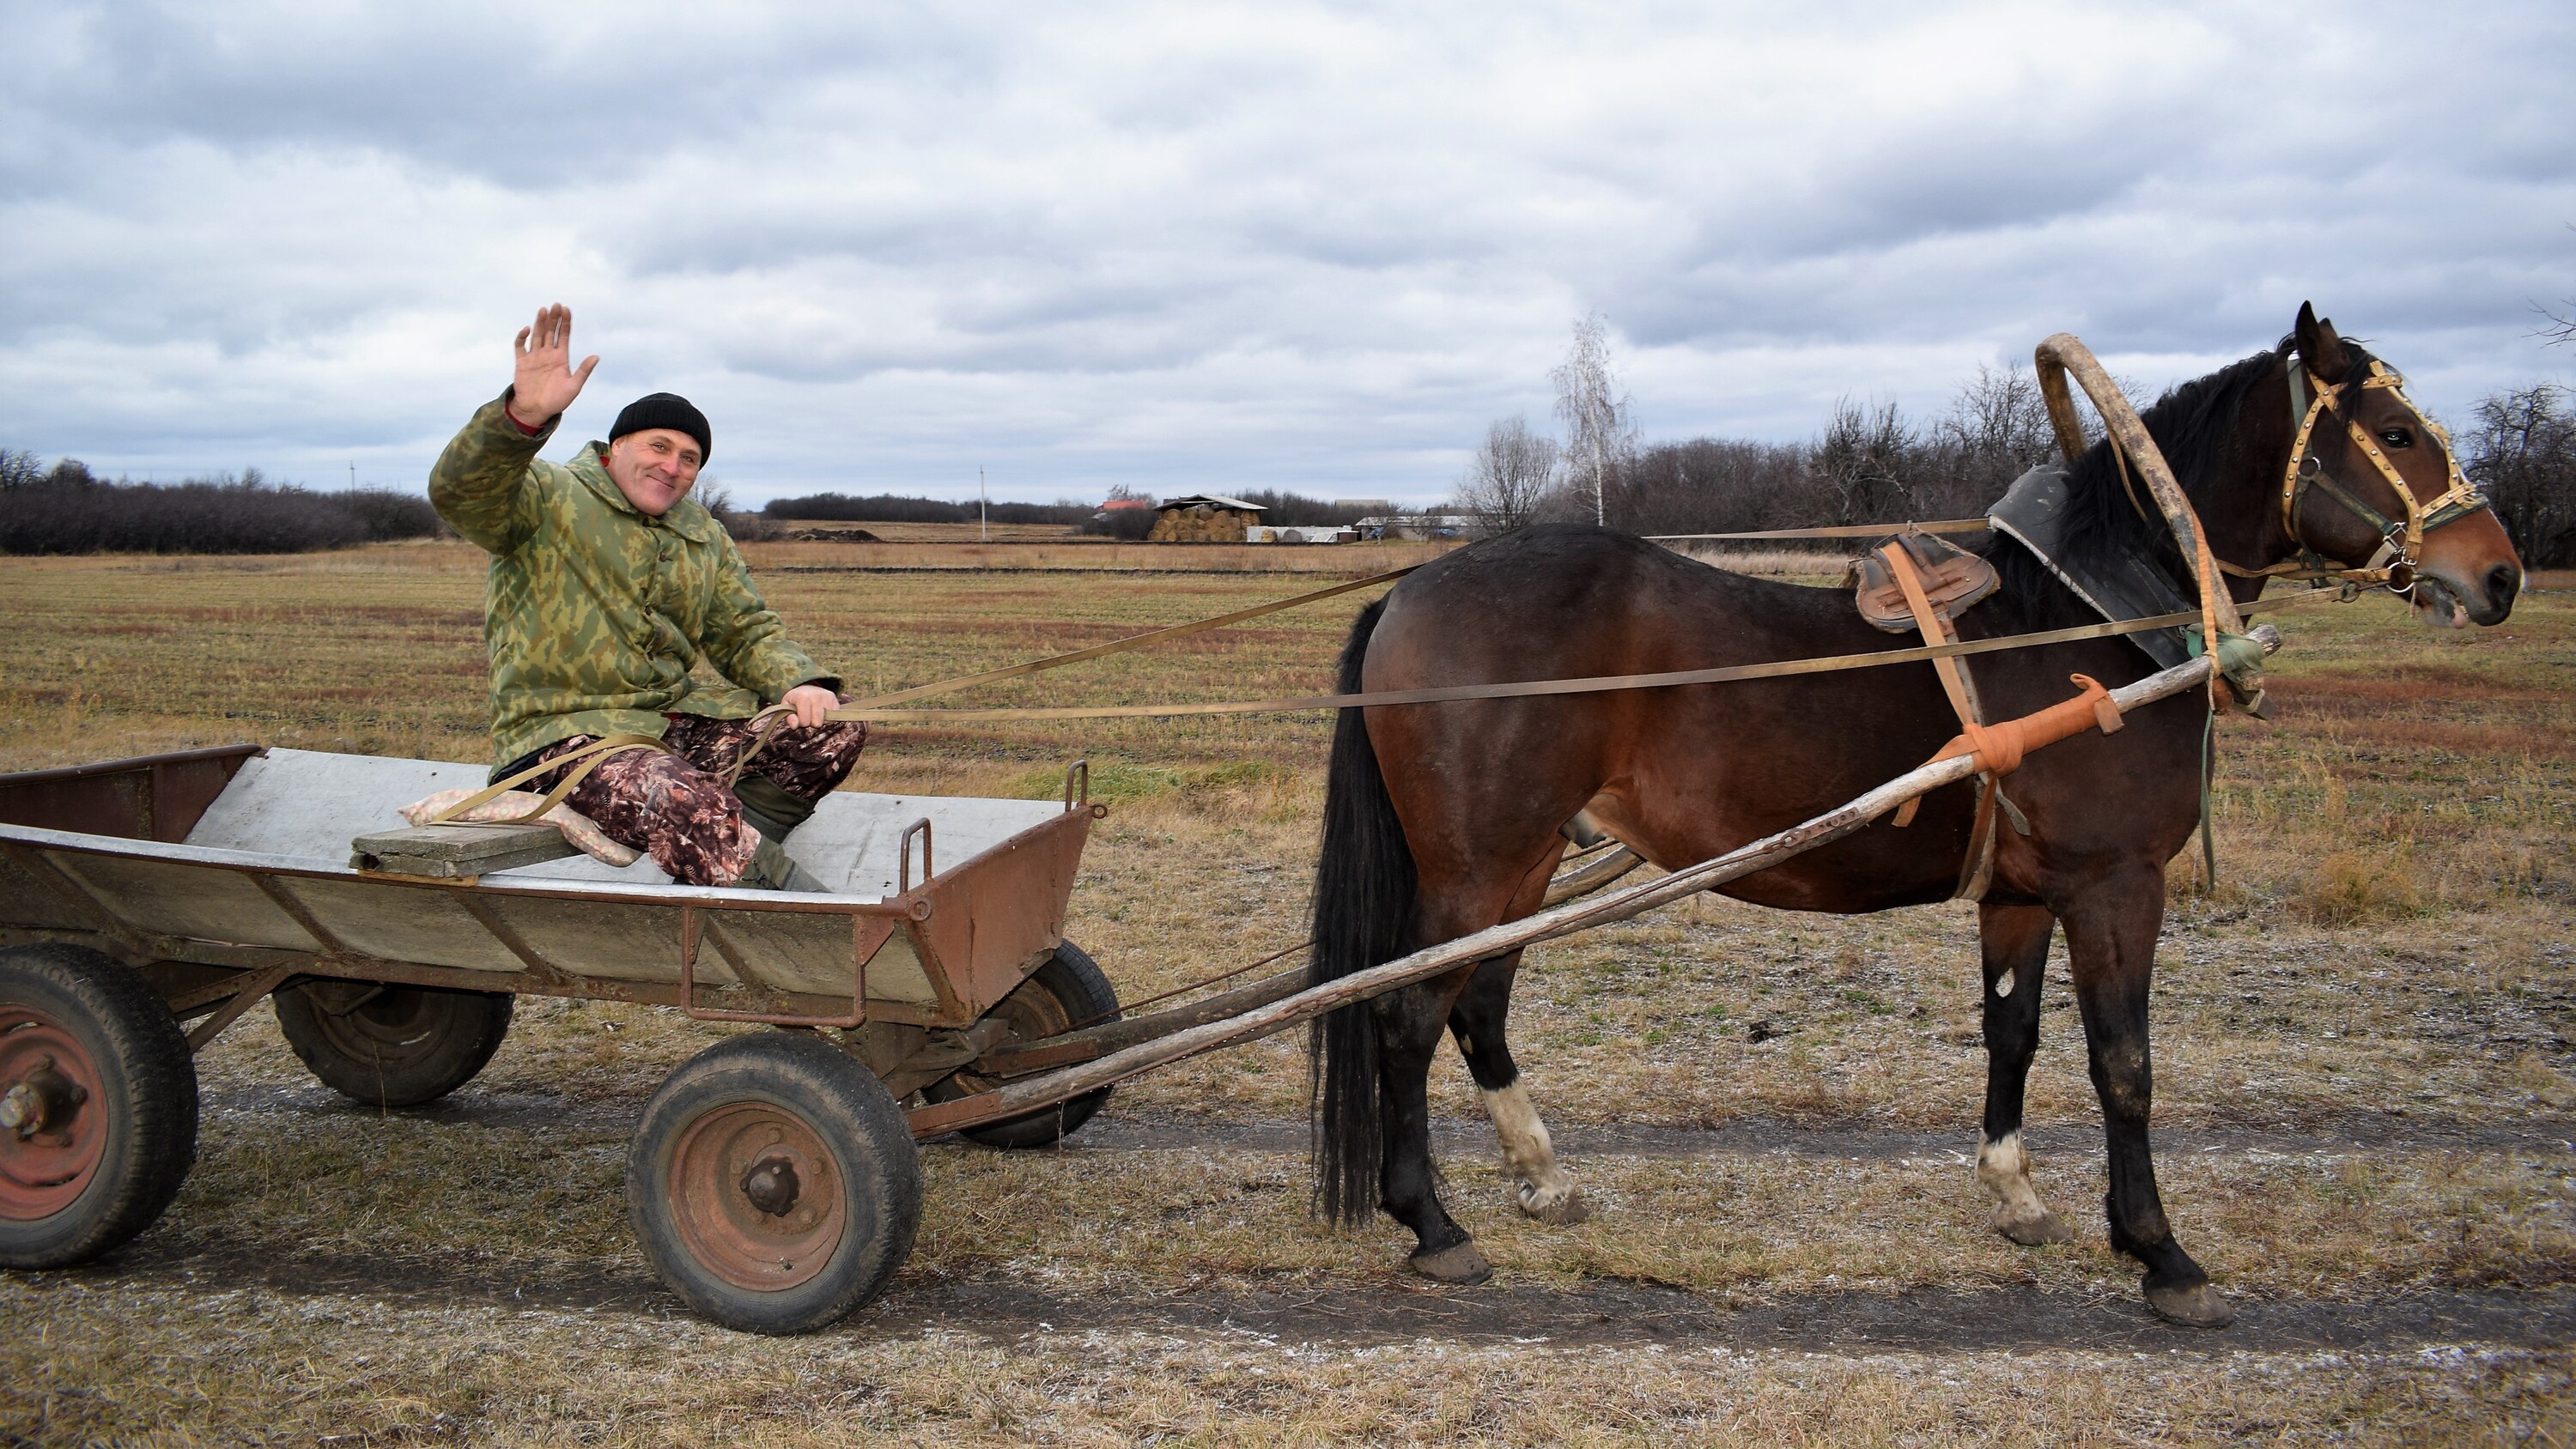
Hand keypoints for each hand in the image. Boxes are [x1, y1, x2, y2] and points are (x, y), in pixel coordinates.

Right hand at [508, 303, 598, 428]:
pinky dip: (522, 337)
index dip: (565, 322)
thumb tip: (596, 356)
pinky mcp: (522, 362)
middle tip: (556, 305)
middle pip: (550, 331)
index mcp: (561, 358)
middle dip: (553, 318)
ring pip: (537, 335)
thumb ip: (583, 371)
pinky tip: (527, 330)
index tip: (566, 309)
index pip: (563, 335)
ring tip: (544, 310)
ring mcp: (534, 357)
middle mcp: (548, 354)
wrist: (537, 410)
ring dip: (540, 323)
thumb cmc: (557, 400)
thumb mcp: (574, 386)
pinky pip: (520, 346)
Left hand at [781, 684, 839, 729]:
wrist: (806, 687)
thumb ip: (789, 717)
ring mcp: (827, 698)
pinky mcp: (835, 700)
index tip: (800, 715)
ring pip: (826, 722)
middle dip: (811, 722)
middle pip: (817, 723)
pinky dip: (828, 718)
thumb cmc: (795, 699)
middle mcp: (817, 696)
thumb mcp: (787, 706)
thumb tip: (795, 726)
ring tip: (815, 713)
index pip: (805, 722)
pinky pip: (834, 718)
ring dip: (820, 720)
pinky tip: (822, 712)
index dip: (802, 722)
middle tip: (808, 714)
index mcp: (803, 697)